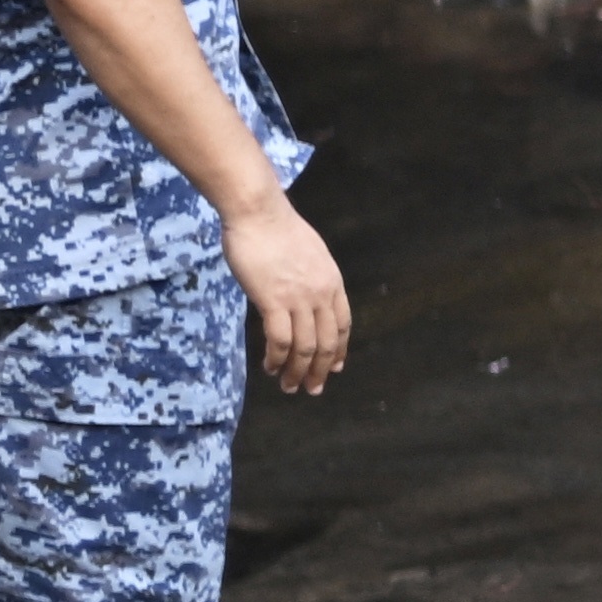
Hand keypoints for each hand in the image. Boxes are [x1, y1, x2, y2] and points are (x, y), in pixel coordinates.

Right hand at [223, 194, 349, 393]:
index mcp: (332, 282)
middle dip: (321, 370)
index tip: (336, 367)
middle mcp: (322, 294)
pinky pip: (280, 340)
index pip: (342, 324)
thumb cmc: (276, 228)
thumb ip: (311, 278)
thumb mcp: (309, 254)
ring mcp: (299, 298)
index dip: (340, 350)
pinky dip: (277, 358)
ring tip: (289, 386)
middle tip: (312, 388)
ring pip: (305, 347)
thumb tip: (304, 294)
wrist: (259, 212)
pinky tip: (271, 367)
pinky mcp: (274, 300)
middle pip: (328, 342)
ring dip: (297, 371)